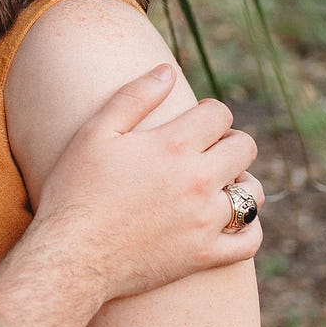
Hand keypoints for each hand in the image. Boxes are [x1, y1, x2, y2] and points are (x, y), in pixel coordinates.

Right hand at [34, 64, 262, 305]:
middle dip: (229, 142)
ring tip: (219, 184)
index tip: (194, 122)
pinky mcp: (205, 255)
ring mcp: (206, 221)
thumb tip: (167, 70)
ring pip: (254, 193)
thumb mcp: (95, 133)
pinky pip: (250, 241)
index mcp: (173, 146)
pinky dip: (249, 229)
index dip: (209, 113)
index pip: (220, 114)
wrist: (71, 256)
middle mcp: (199, 181)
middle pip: (245, 148)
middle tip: (206, 151)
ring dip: (242, 182)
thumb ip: (134, 97)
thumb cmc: (75, 191)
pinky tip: (233, 221)